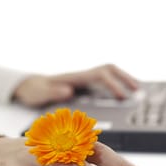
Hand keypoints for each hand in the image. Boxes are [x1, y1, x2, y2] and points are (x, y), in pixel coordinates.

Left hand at [14, 64, 137, 106]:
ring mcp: (82, 81)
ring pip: (107, 75)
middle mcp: (81, 77)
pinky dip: (115, 86)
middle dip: (124, 77)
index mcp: (74, 78)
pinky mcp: (82, 87)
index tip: (122, 96)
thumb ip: (53, 92)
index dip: (112, 85)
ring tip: (135, 91)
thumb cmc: (34, 90)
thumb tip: (69, 91)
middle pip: (108, 70)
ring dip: (122, 80)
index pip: (99, 76)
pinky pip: (103, 83)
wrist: (28, 87)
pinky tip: (119, 96)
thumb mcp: (40, 93)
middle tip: (137, 89)